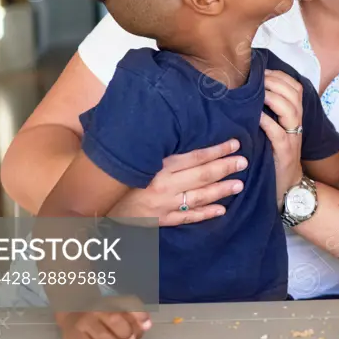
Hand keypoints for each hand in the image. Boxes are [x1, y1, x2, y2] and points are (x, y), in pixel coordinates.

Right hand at [55, 303, 151, 338]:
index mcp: (110, 297)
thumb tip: (147, 325)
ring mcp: (84, 321)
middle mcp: (96, 307)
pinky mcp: (74, 335)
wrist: (70, 307)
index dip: (140, 317)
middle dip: (127, 334)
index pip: (129, 305)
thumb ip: (134, 313)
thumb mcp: (117, 304)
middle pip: (117, 322)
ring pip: (105, 337)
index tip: (145, 325)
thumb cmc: (99, 308)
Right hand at [107, 139, 246, 225]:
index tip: (234, 143)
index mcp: (156, 166)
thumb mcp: (131, 155)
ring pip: (198, 197)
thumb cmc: (115, 175)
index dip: (216, 150)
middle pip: (201, 175)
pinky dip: (205, 214)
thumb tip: (170, 119)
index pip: (193, 156)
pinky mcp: (161, 220)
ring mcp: (163, 205)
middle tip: (243, 161)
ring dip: (221, 190)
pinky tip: (222, 210)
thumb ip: (153, 142)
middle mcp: (162, 185)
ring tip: (239, 184)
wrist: (95, 205)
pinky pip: (187, 217)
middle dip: (225, 168)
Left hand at [259, 69, 304, 203]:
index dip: (281, 76)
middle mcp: (297, 125)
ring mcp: (292, 139)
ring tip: (258, 92)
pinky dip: (267, 122)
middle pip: (293, 94)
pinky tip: (256, 116)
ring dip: (273, 97)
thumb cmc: (275, 157)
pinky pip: (278, 133)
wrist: (287, 188)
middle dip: (275, 82)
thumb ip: (270, 113)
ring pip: (290, 110)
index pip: (295, 88)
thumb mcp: (276, 131)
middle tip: (258, 78)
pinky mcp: (285, 153)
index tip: (263, 70)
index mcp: (295, 117)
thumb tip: (251, 92)